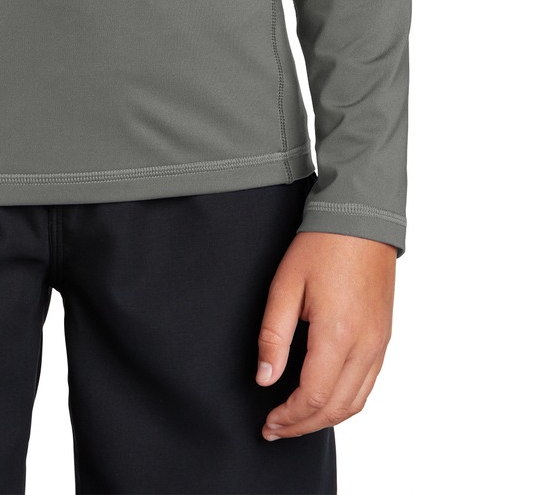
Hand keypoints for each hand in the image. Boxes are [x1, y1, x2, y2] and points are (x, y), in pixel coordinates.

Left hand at [254, 231, 395, 441]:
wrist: (361, 220)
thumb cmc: (322, 246)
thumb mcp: (285, 285)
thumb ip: (274, 336)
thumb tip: (265, 379)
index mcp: (338, 334)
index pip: (313, 396)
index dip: (288, 417)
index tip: (268, 422)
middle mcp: (365, 346)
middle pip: (335, 408)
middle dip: (303, 425)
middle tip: (276, 429)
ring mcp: (378, 345)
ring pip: (355, 403)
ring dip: (324, 419)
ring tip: (296, 421)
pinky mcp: (383, 339)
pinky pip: (367, 385)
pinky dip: (345, 403)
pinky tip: (324, 400)